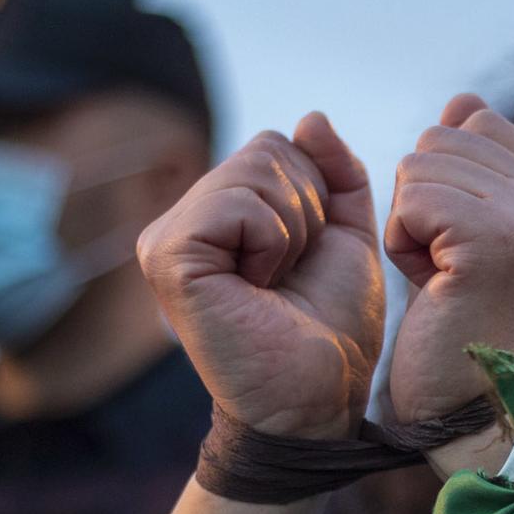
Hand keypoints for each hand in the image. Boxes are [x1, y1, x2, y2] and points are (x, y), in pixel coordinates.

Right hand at [136, 113, 383, 437]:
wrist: (320, 396)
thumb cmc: (332, 329)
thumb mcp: (345, 236)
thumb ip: (335, 174)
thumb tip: (311, 117)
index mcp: (219, 213)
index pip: (277, 145)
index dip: (317, 195)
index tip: (306, 259)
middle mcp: (184, 219)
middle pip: (267, 150)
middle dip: (307, 210)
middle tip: (291, 275)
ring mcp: (167, 237)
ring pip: (255, 170)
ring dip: (293, 229)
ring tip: (276, 283)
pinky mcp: (167, 257)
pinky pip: (238, 203)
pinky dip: (271, 240)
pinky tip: (259, 286)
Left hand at [383, 93, 513, 421]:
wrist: (480, 416)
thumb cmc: (470, 334)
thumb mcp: (481, 239)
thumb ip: (477, 169)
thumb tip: (461, 103)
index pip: (478, 123)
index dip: (446, 180)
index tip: (463, 248)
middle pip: (445, 136)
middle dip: (423, 200)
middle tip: (450, 270)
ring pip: (423, 162)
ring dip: (410, 223)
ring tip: (444, 279)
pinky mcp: (498, 239)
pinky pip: (413, 198)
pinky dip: (404, 242)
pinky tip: (433, 286)